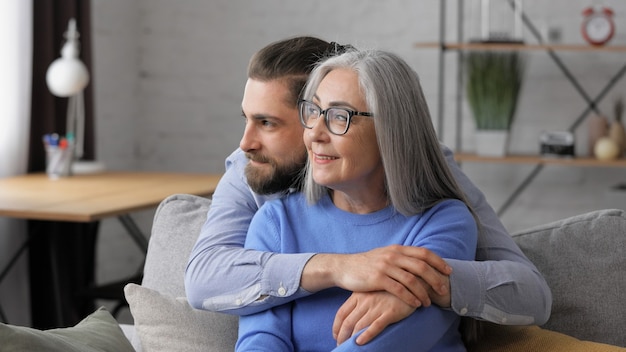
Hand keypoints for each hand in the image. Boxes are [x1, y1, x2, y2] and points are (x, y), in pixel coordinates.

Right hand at [302, 245, 451, 307]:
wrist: (344, 267)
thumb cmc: (367, 264)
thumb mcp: (385, 255)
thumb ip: (402, 257)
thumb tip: (421, 262)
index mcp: (397, 249)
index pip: (424, 253)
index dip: (438, 262)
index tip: (449, 271)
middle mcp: (393, 255)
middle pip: (421, 266)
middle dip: (435, 279)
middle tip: (443, 290)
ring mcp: (385, 266)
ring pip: (412, 279)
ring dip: (423, 292)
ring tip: (429, 302)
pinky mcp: (378, 279)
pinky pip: (399, 289)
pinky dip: (410, 298)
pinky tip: (415, 304)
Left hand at [333, 291, 415, 344]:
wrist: (411, 280)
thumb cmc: (389, 288)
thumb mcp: (371, 290)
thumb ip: (361, 300)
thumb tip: (351, 315)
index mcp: (358, 294)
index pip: (341, 313)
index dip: (336, 326)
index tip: (335, 335)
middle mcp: (366, 300)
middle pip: (348, 322)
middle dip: (342, 336)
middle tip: (340, 345)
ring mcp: (377, 306)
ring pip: (359, 326)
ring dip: (351, 339)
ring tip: (349, 347)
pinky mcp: (390, 312)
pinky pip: (376, 326)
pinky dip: (367, 335)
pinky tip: (360, 342)